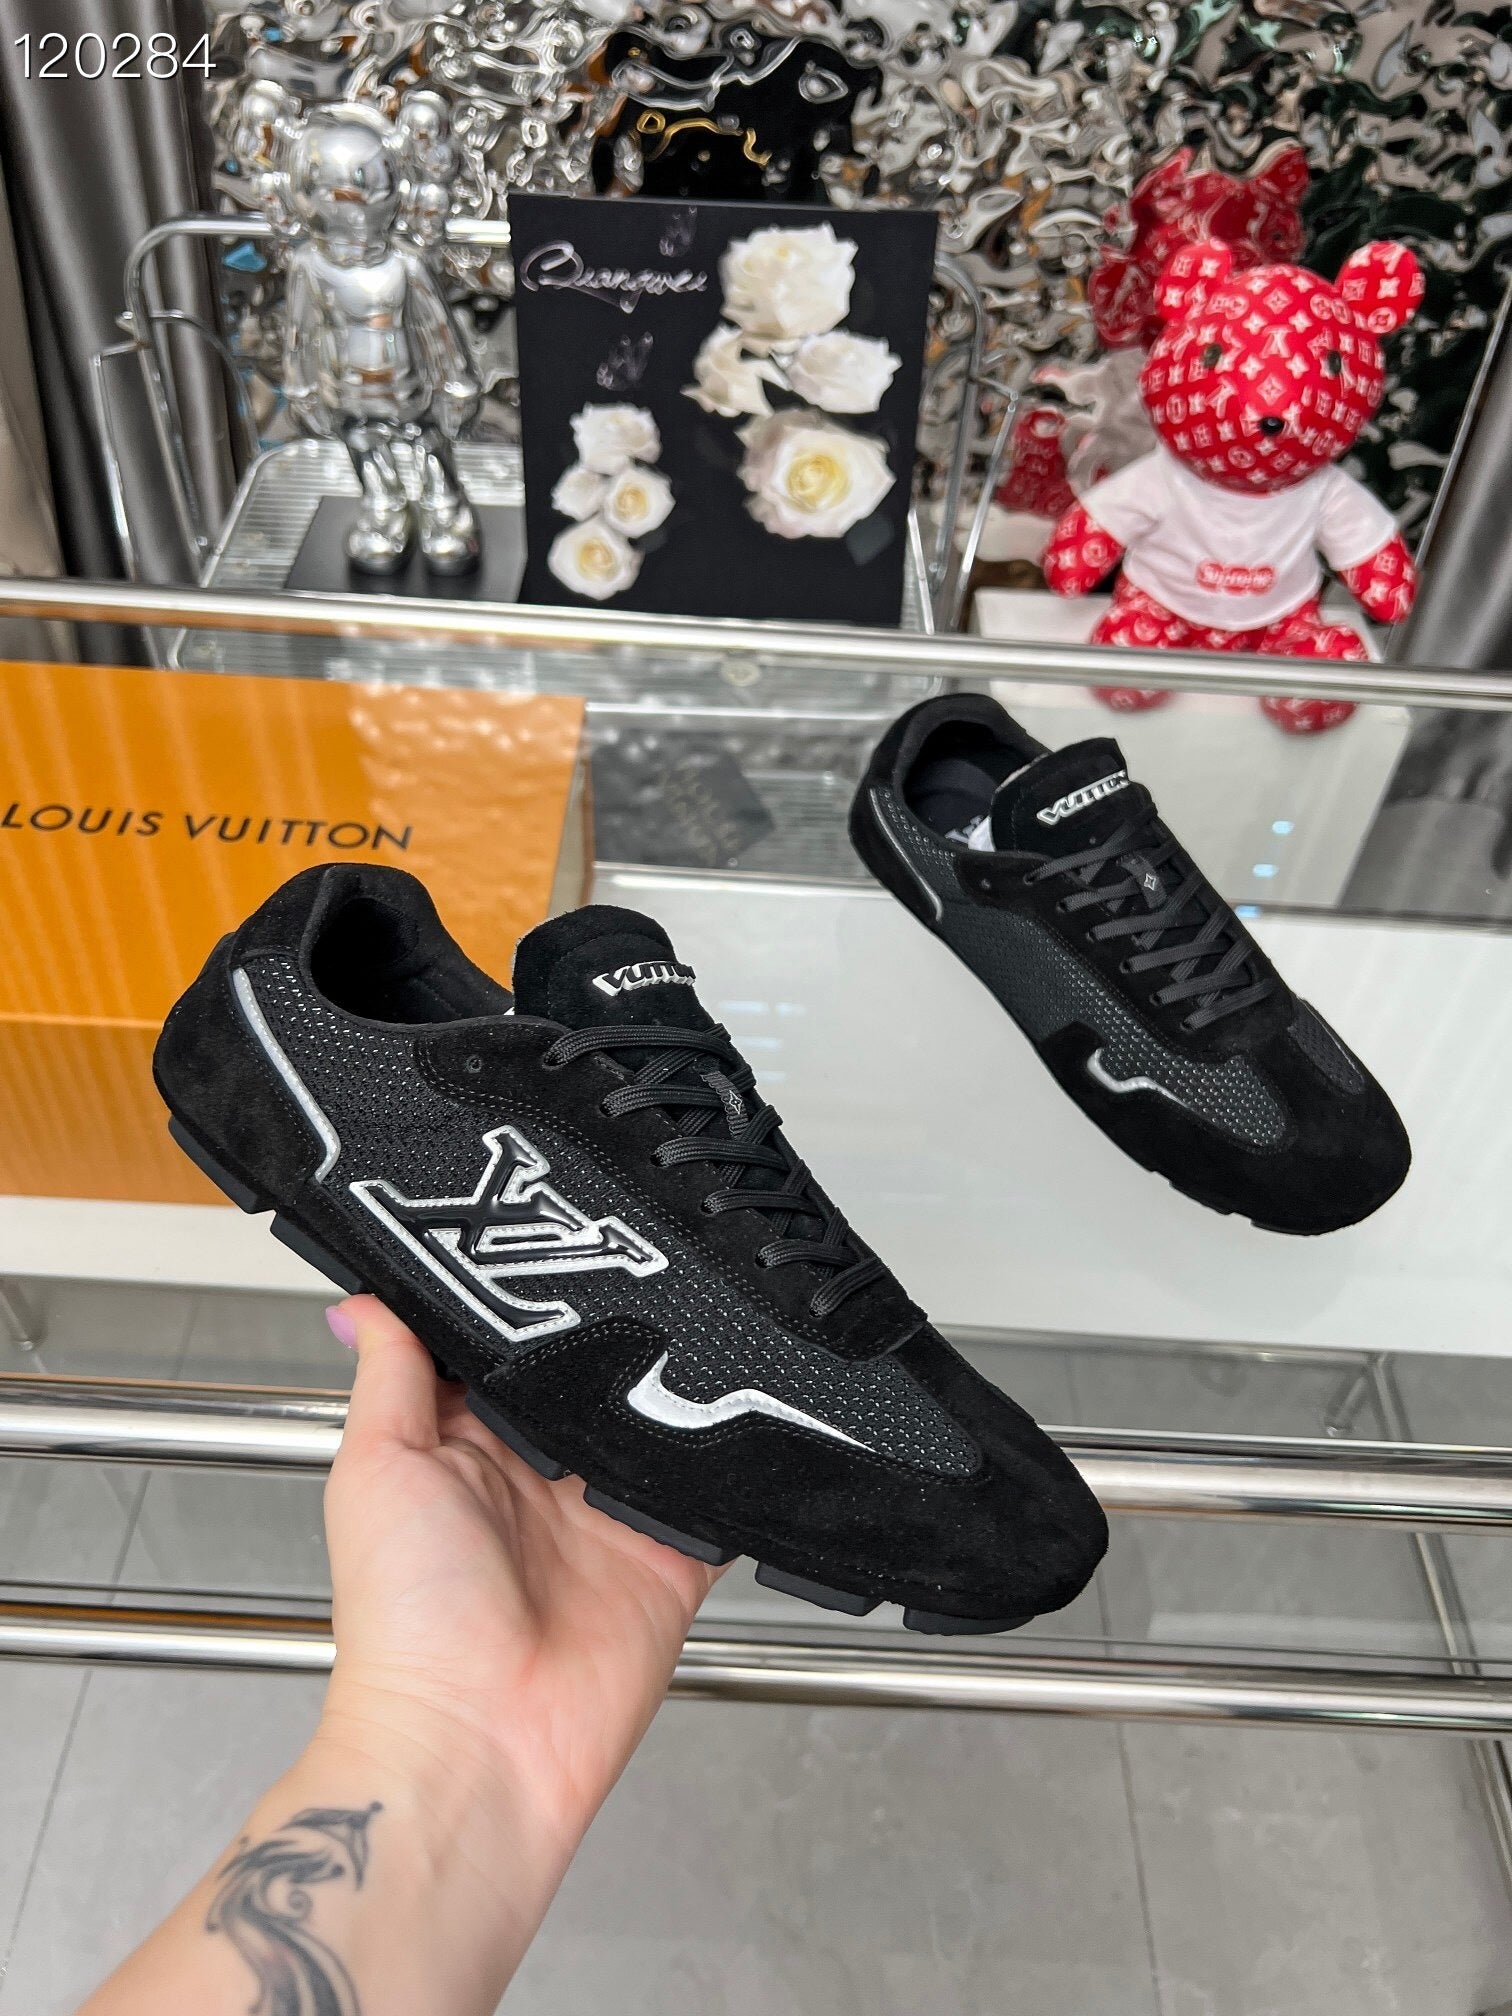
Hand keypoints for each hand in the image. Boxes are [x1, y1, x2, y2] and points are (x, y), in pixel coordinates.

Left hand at [319, 1297, 721, 1851]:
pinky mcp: (668, 1559)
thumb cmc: (405, 1622)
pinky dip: (736, 1468)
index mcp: (468, 1446)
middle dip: (618, 1339)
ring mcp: (607, 1517)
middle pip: (594, 1382)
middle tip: (647, 1270)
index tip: (555, 1238)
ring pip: (661, 1426)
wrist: (476, 1742)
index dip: (531, 1303)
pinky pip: (717, 1499)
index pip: (511, 1353)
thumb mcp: (378, 1470)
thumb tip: (363, 1302)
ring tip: (700, 1332)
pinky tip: (746, 1419)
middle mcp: (540, 1477)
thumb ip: (391, 1377)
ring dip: (679, 1393)